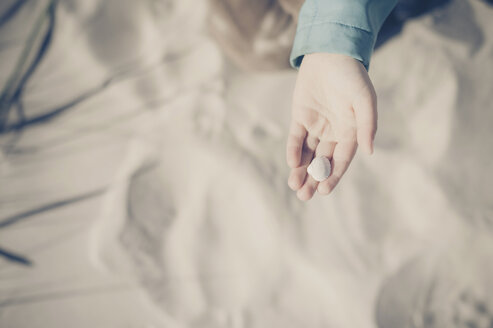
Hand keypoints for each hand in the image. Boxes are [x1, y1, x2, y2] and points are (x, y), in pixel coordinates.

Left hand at [286, 53, 376, 200]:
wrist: (331, 53)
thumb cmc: (352, 76)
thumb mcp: (364, 100)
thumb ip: (367, 125)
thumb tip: (370, 152)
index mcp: (351, 132)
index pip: (341, 160)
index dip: (332, 176)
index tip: (323, 191)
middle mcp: (333, 132)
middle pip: (322, 162)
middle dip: (313, 179)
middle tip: (304, 196)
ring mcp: (316, 125)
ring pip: (308, 154)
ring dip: (301, 170)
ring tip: (295, 187)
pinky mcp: (300, 116)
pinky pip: (296, 138)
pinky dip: (293, 150)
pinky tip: (292, 163)